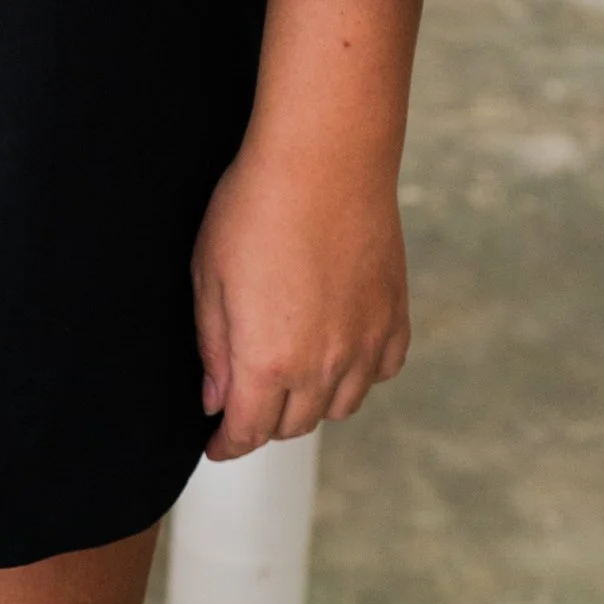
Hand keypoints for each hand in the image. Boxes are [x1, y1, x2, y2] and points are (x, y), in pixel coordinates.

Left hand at [190, 136, 410, 460]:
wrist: (324, 159)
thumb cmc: (256, 207)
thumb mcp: (208, 275)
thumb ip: (213, 347)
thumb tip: (217, 398)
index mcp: (267, 362)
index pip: (247, 431)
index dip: (228, 444)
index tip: (218, 444)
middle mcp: (323, 367)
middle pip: (293, 424)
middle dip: (264, 420)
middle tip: (247, 398)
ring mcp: (365, 345)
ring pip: (339, 406)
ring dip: (312, 401)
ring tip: (293, 374)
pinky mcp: (394, 318)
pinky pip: (380, 371)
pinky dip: (359, 373)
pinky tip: (341, 350)